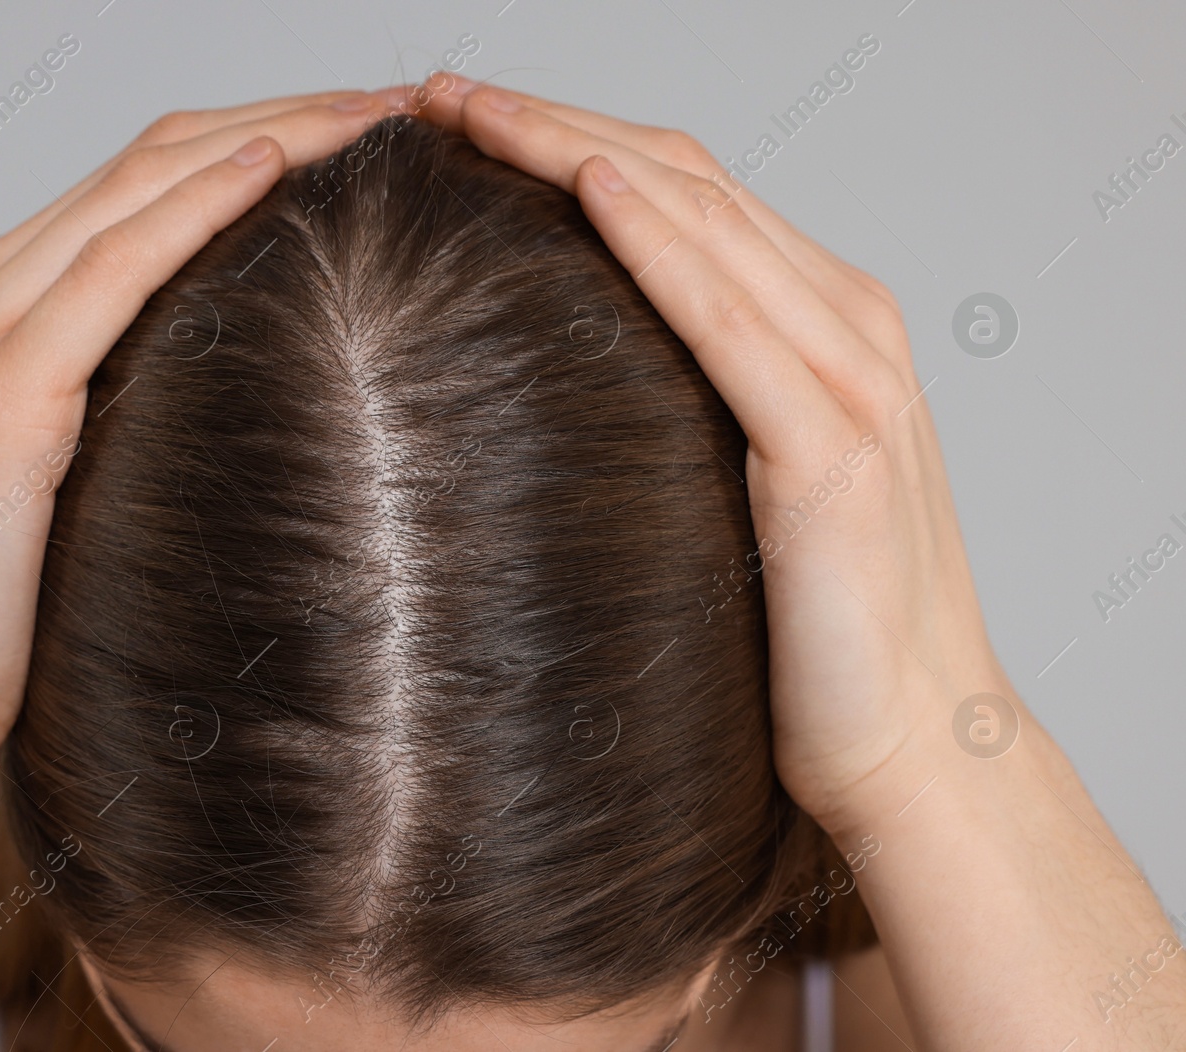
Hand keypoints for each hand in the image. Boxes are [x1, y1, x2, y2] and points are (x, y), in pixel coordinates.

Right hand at [0, 89, 399, 776]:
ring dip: (263, 136)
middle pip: (150, 160)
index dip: (254, 134)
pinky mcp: (2, 393)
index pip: (143, 180)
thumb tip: (232, 381)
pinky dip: (193, 208)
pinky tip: (269, 170)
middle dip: (279, 115)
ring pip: (138, 188)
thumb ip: (119, 398)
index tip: (353, 129)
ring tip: (364, 118)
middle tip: (385, 106)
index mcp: (3, 302)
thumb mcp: (62, 465)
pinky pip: (112, 267)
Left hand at [410, 78, 1009, 828]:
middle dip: (554, 123)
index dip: (570, 138)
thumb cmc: (809, 626)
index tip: (466, 120)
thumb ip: (689, 407)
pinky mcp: (832, 453)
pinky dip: (662, 248)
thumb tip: (561, 370)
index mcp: (819, 323)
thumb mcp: (737, 485)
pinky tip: (591, 193)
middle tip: (442, 94)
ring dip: (579, 151)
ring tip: (477, 113)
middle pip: (683, 180)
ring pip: (702, 222)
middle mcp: (845, 325)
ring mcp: (850, 380)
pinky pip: (731, 323)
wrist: (905, 739)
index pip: (683, 192)